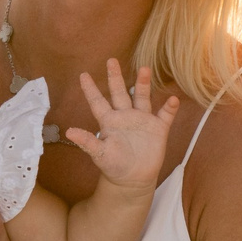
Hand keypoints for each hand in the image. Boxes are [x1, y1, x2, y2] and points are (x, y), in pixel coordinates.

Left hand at [65, 60, 180, 192]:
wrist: (133, 179)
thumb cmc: (113, 166)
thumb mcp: (99, 154)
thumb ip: (87, 141)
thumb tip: (69, 131)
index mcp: (108, 121)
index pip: (98, 102)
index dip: (90, 89)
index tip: (83, 74)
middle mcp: (125, 116)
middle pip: (119, 93)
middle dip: (115, 77)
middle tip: (111, 60)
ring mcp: (142, 120)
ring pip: (142, 97)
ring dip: (143, 84)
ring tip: (145, 69)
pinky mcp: (158, 129)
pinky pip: (165, 115)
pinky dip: (169, 108)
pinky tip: (173, 100)